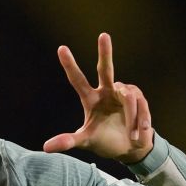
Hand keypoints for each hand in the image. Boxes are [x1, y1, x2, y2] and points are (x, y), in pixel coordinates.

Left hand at [43, 33, 152, 163]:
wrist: (130, 150)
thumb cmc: (105, 142)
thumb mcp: (85, 141)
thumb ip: (67, 141)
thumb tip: (45, 148)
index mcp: (91, 99)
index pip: (77, 80)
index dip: (70, 65)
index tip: (61, 48)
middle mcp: (106, 92)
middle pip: (105, 69)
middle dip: (105, 53)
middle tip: (103, 35)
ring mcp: (123, 94)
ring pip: (128, 98)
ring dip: (131, 118)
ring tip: (132, 135)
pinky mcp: (139, 98)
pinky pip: (140, 104)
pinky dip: (140, 121)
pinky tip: (139, 133)